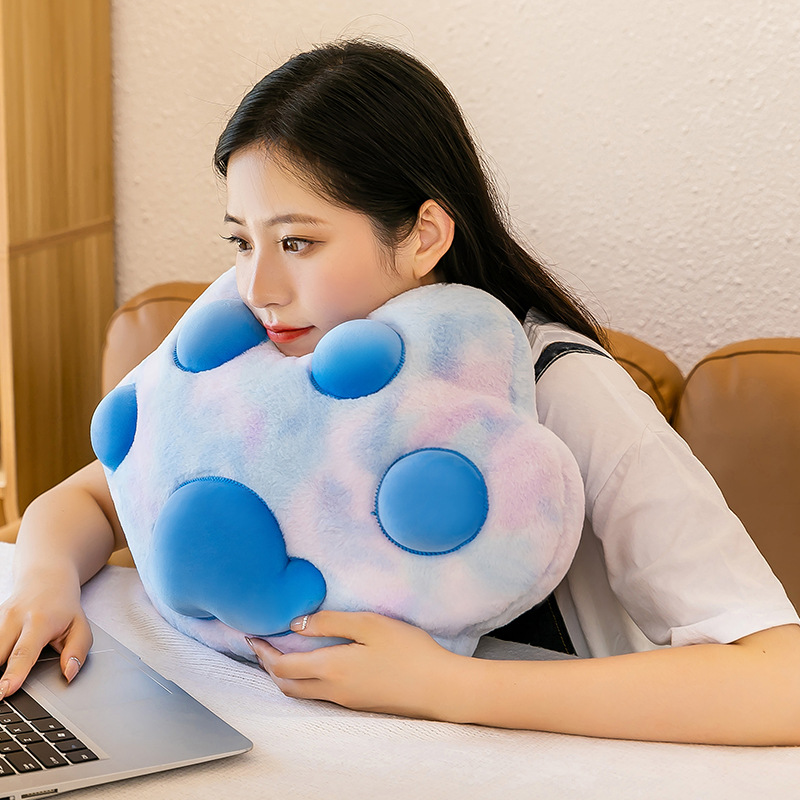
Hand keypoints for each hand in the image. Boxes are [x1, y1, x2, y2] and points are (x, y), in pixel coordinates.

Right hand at [0, 565, 92, 698]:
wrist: (47, 579)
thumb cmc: (64, 607)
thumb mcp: (80, 626)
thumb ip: (77, 651)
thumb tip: (69, 674)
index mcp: (39, 621)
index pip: (24, 652)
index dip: (13, 674)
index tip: (4, 691)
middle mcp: (14, 618)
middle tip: (0, 694)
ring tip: (1, 680)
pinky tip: (2, 662)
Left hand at [247, 611, 469, 720]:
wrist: (440, 687)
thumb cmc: (408, 651)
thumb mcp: (370, 625)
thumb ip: (331, 622)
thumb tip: (296, 624)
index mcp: (332, 669)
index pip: (283, 667)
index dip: (263, 652)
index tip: (253, 635)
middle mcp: (333, 690)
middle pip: (286, 685)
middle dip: (268, 666)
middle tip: (262, 645)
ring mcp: (346, 700)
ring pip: (302, 693)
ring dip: (285, 675)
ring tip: (282, 653)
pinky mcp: (359, 703)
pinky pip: (319, 695)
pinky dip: (305, 680)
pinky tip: (314, 665)